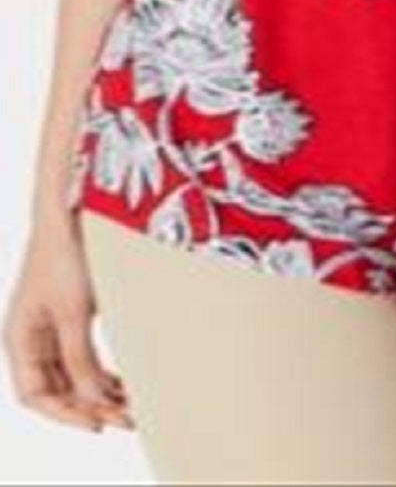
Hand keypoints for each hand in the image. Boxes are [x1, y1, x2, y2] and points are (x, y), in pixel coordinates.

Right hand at [3, 215, 133, 432]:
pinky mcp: (74, 316)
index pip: (35, 394)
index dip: (65, 414)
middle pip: (58, 389)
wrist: (74, 214)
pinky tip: (126, 382)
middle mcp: (33, 338)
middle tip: (130, 418)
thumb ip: (79, 356)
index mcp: (20, 339)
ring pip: (74, 376)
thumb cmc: (65, 256)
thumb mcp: (73, 311)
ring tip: (133, 405)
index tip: (98, 425)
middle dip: (91, 406)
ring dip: (100, 392)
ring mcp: (53, 327)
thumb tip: (91, 399)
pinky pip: (84, 356)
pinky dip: (104, 372)